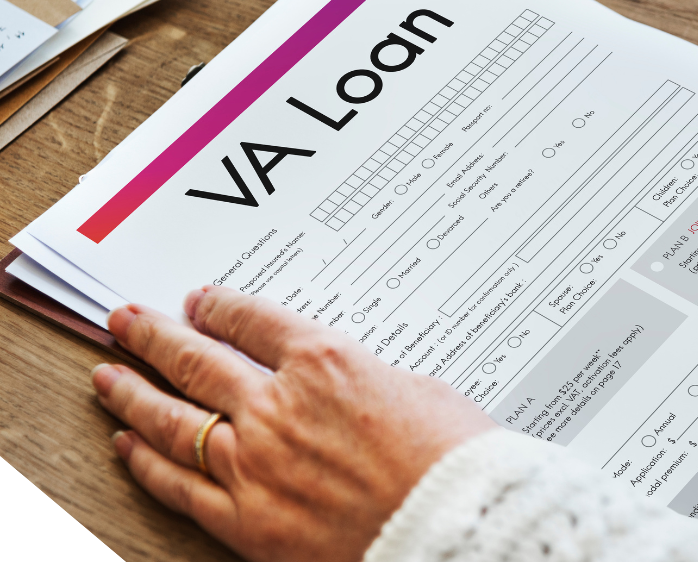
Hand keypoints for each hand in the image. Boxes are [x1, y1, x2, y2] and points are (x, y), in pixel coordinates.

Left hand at [90, 286, 494, 561]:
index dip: (219, 307)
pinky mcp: (248, 521)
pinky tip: (128, 447)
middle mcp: (277, 407)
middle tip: (126, 321)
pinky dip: (148, 464)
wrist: (457, 527)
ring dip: (134, 393)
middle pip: (197, 360)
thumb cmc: (454, 461)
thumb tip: (346, 385)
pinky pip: (181, 486)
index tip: (200, 302)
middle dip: (155, 336)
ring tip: (108, 377)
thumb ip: (366, 380)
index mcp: (324, 362)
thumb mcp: (419, 390)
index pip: (252, 321)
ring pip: (174, 419)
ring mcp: (255, 464)